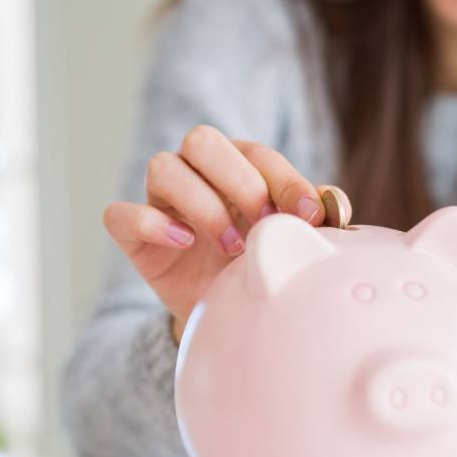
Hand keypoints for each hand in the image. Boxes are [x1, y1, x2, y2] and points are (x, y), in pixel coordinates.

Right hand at [102, 125, 324, 341]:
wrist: (223, 316)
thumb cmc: (258, 267)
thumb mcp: (289, 243)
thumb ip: (313, 218)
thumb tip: (336, 203)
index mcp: (238, 167)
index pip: (257, 153)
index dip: (284, 180)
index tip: (309, 215)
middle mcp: (195, 173)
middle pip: (202, 140)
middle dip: (239, 180)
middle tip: (264, 224)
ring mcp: (161, 202)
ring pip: (162, 167)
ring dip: (203, 205)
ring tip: (232, 248)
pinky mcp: (133, 236)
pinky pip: (120, 214)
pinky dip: (150, 223)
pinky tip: (185, 243)